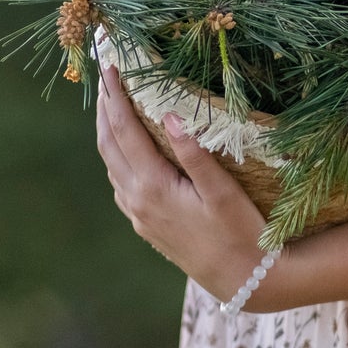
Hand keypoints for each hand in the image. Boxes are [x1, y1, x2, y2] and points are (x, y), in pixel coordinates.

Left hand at [95, 64, 274, 304]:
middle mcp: (137, 200)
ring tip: (113, 104)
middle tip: (105, 76)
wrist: (244, 280)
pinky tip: (128, 148)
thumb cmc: (241, 231)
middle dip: (104, 109)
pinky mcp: (146, 225)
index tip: (110, 67)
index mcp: (153, 187)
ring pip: (111, 165)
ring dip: (108, 132)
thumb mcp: (222, 191)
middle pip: (108, 146)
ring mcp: (139, 215)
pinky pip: (121, 183)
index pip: (124, 131)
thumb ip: (194, 153)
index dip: (115, 97)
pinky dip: (117, 156)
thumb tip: (168, 115)